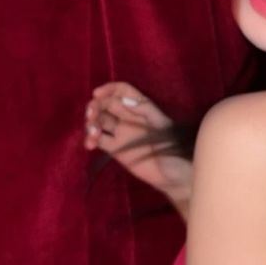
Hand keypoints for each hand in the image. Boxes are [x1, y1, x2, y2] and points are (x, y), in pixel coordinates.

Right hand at [84, 81, 192, 207]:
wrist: (174, 175)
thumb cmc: (174, 148)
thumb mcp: (164, 126)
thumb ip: (146, 112)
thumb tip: (125, 101)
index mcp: (142, 107)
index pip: (123, 91)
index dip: (110, 89)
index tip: (97, 94)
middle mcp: (129, 117)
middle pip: (106, 104)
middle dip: (95, 106)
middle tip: (92, 115)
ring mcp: (121, 133)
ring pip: (99, 121)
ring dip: (91, 123)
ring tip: (93, 134)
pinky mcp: (116, 149)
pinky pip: (99, 140)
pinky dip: (91, 139)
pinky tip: (90, 145)